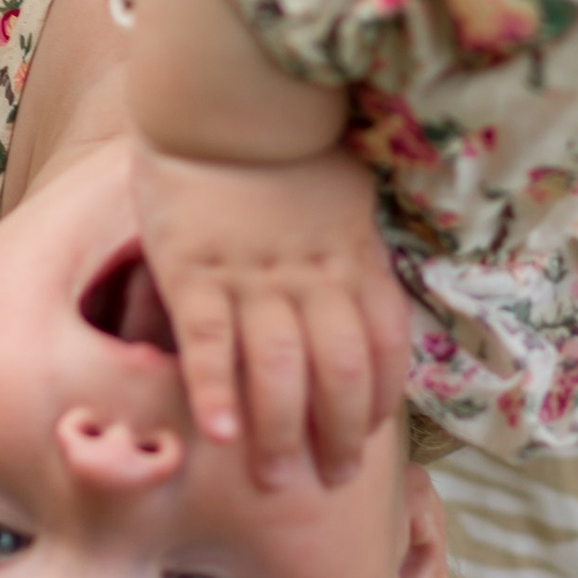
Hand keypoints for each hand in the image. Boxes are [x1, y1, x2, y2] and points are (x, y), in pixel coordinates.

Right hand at [134, 138, 410, 487]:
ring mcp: (253, 277)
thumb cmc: (287, 139)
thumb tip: (364, 286)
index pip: (383, 345)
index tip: (373, 435)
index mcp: (354, 255)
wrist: (223, 96)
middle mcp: (311, 275)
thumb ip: (353, 242)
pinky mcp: (195, 271)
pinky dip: (217, 394)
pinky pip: (209, 345)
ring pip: (278, 372)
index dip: (382, 399)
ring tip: (274, 480)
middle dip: (338, 437)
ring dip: (280, 435)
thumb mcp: (346, 187)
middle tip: (330, 481)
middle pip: (338, 375)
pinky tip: (219, 437)